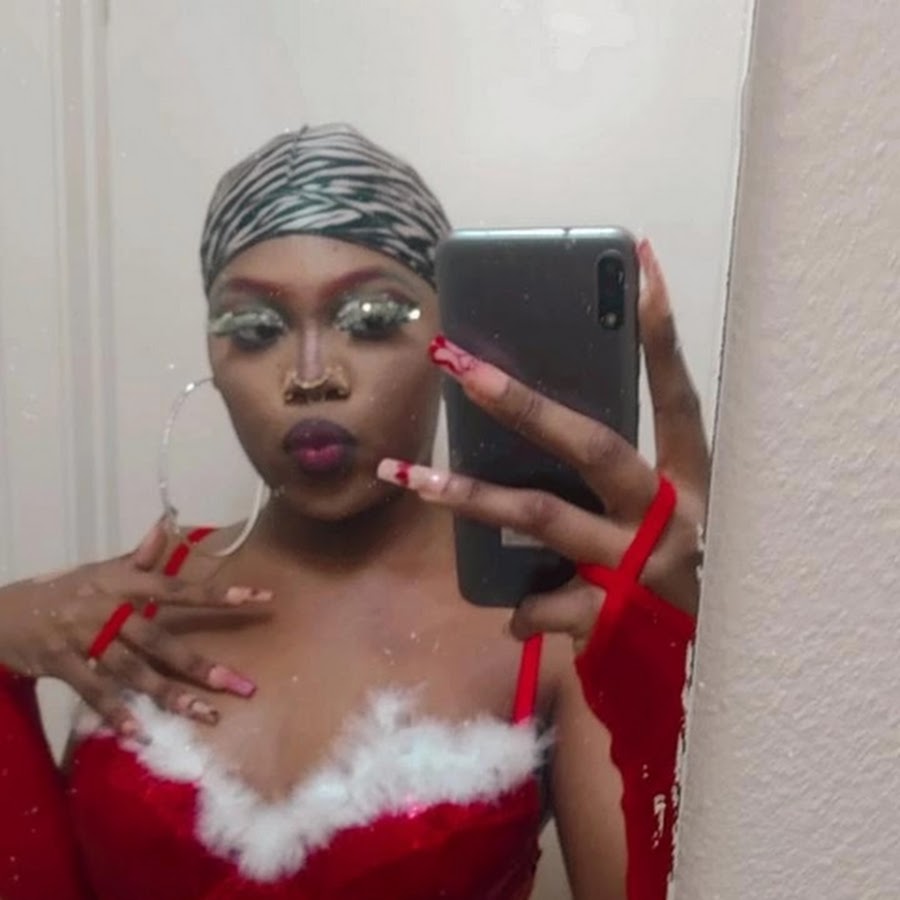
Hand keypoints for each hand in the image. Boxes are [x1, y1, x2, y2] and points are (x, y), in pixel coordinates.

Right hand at [0, 520, 272, 737]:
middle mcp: (111, 610)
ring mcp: (86, 639)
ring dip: (171, 697)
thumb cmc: (66, 590)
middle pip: (164, 641)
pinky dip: (117, 713)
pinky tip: (140, 732)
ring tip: (206, 715)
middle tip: (242, 686)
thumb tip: (164, 526)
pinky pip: (95, 692)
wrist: (6, 611)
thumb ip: (140, 557)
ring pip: (136, 671)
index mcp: (126, 584)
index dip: (221, 594)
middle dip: (204, 666)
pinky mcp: (63, 664)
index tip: (260, 599)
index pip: (182, 589)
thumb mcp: (102, 569)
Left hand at [378, 239, 708, 652]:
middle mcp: (668, 516)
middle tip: (458, 363)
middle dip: (521, 402)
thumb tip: (527, 420)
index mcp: (689, 480)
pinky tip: (510, 614)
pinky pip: (540, 602)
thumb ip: (613, 477)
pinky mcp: (609, 617)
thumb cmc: (669, 576)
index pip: (676, 395)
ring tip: (407, 476)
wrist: (696, 673)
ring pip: (541, 516)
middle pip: (592, 445)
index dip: (661, 336)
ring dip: (469, 494)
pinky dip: (520, 606)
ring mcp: (637, 567)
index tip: (639, 265)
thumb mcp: (662, 517)